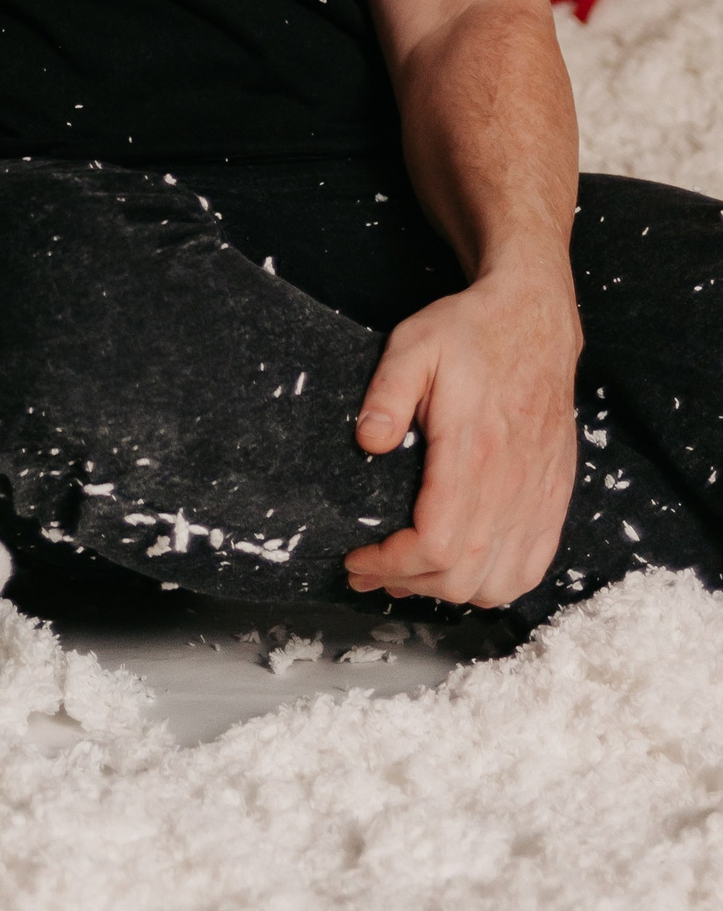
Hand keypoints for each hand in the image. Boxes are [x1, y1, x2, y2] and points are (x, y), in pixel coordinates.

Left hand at [344, 257, 581, 607]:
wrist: (534, 320)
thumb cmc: (471, 333)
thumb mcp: (414, 344)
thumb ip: (387, 392)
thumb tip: (367, 442)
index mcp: (474, 451)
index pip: (435, 543)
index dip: (393, 564)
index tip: (357, 559)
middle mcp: (512, 484)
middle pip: (464, 576)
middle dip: (411, 584)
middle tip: (371, 571)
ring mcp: (539, 496)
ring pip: (500, 583)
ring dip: (451, 590)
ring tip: (412, 573)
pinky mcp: (554, 498)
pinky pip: (532, 567)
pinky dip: (495, 583)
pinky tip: (463, 568)